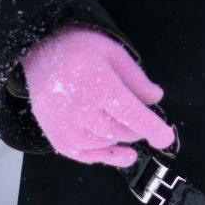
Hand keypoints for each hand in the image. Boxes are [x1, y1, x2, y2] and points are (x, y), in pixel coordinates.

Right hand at [21, 25, 175, 165]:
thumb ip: (136, 78)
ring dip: (121, 137)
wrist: (39, 52)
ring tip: (123, 120)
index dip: (151, 127)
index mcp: (97, 83)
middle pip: (120, 130)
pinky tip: (124, 154)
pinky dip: (106, 156)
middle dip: (138, 126)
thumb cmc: (80, 49)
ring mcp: (65, 126)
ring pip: (106, 143)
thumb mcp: (113, 52)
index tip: (165, 137)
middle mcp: (79, 109)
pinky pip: (86, 155)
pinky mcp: (57, 137)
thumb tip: (156, 99)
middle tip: (139, 113)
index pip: (129, 112)